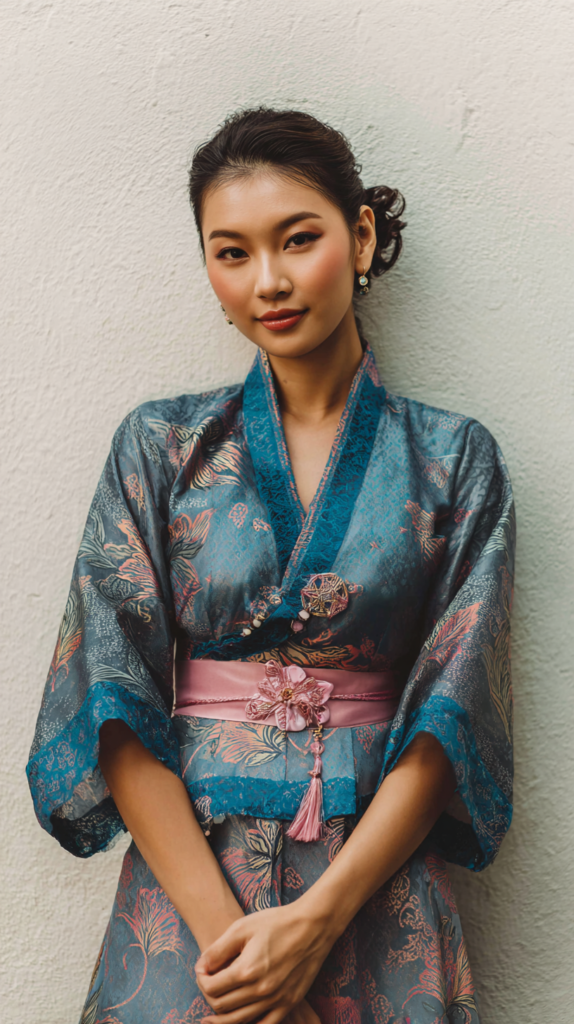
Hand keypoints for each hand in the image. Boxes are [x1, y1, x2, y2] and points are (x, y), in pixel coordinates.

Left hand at [195, 902, 332, 1023]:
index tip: (202, 971)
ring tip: (211, 1015)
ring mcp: (277, 1000)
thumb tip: (200, 967)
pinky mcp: (290, 1003)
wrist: (313, 925)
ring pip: (240, 1020)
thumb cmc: (277, 922)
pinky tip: (239, 1020)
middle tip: (208, 984)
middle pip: (222, 1006)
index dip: (201, 980)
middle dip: (209, 996)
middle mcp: (261, 990)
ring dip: (221, 1018)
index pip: (211, 988)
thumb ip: (217, 950)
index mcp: (247, 970)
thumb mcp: (242, 928)